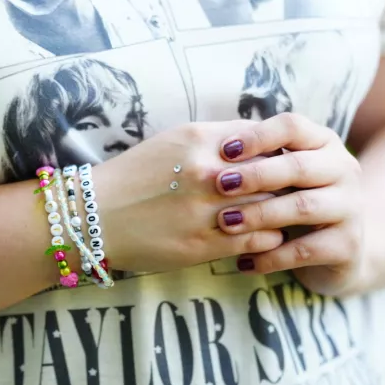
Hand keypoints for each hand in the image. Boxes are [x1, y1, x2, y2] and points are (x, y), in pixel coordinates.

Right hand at [92, 121, 282, 273]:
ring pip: (273, 207)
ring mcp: (207, 210)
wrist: (96, 217)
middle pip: (274, 173)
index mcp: (200, 140)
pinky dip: (268, 237)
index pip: (265, 139)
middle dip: (283, 182)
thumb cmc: (136, 176)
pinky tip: (261, 234)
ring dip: (279, 211)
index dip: (277, 152)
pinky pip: (261, 239)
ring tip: (278, 213)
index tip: (279, 162)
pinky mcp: (206, 245)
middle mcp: (207, 172)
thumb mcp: (175, 141)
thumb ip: (218, 140)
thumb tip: (260, 142)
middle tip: (289, 189)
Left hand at [213, 113, 368, 294]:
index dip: (258, 137)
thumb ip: (259, 159)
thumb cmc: (296, 201)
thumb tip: (211, 149)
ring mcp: (350, 207)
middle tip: (220, 185)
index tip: (223, 151)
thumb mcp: (282, 176)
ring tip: (226, 223)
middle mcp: (344, 169)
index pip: (292, 127)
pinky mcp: (347, 244)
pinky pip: (304, 250)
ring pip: (302, 207)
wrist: (341, 249)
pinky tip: (243, 262)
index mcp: (324, 143)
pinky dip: (270, 256)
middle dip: (256, 175)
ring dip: (260, 215)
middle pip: (298, 166)